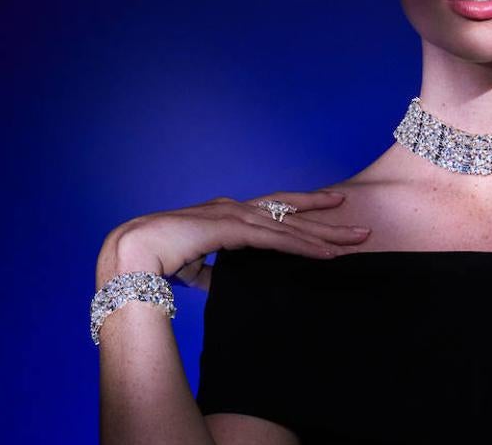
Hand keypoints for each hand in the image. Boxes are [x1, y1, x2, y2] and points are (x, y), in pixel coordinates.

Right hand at [95, 190, 370, 292]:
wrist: (130, 252)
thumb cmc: (155, 258)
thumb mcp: (193, 266)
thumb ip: (211, 271)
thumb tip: (221, 283)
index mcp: (227, 214)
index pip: (275, 209)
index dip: (305, 209)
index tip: (333, 208)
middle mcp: (235, 208)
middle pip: (292, 213)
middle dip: (329, 220)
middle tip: (362, 227)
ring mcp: (235, 215)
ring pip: (292, 225)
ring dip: (327, 234)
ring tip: (359, 240)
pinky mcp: (233, 229)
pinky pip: (279, 240)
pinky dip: (306, 247)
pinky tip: (329, 253)